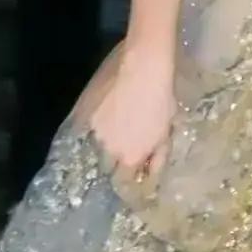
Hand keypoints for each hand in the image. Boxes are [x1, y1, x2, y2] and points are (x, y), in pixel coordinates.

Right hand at [89, 49, 175, 181]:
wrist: (142, 69)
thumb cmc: (161, 99)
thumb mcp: (166, 132)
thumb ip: (158, 158)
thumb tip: (149, 175)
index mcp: (131, 158)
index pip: (124, 182)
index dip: (129, 179)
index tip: (133, 172)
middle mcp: (109, 150)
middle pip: (107, 168)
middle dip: (115, 164)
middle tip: (124, 150)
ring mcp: (95, 132)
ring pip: (97, 148)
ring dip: (105, 145)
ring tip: (116, 130)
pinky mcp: (84, 114)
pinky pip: (88, 129)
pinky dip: (96, 127)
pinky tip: (105, 116)